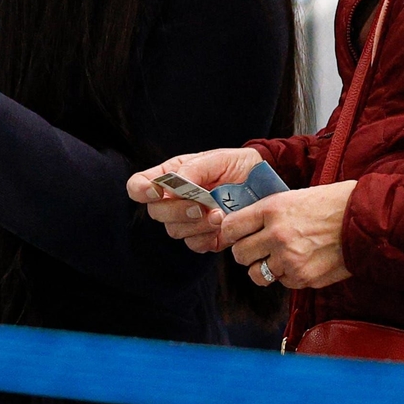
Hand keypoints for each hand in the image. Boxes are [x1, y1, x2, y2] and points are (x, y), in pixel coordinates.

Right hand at [126, 149, 264, 252]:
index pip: (138, 185)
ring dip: (196, 225)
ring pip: (175, 231)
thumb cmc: (238, 165)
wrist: (265, 185)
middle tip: (201, 206)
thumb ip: (194, 168)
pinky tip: (222, 226)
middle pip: (156, 212)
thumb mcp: (218, 158)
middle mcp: (174, 200)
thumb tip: (177, 183)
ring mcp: (188, 220)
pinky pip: (195, 245)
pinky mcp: (205, 237)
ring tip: (220, 215)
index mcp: (170, 176)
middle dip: (177, 211)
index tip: (157, 191)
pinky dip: (207, 238)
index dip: (141, 190)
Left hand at [218, 180, 356, 289]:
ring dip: (263, 268)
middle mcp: (277, 235)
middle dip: (246, 252)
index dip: (229, 233)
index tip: (234, 235)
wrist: (364, 220)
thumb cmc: (331, 204)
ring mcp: (290, 259)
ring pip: (257, 274)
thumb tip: (244, 225)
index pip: (230, 227)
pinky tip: (301, 262)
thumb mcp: (292, 197)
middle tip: (256, 248)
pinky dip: (287, 276)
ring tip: (277, 258)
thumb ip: (267, 214)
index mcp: (272, 209)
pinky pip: (282, 282)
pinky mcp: (304, 278)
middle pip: (239, 254)